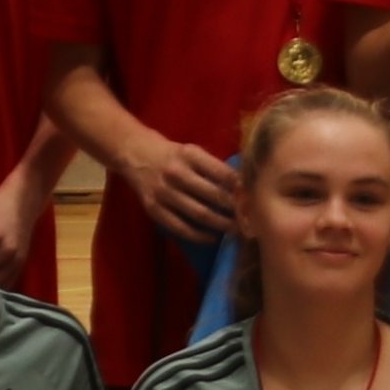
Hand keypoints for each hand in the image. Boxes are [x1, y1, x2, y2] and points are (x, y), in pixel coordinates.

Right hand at [116, 133, 239, 244]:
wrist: (135, 154)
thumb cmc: (172, 155)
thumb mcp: (193, 152)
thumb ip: (214, 168)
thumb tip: (243, 188)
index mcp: (190, 155)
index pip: (223, 173)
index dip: (241, 188)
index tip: (255, 199)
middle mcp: (176, 173)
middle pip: (213, 195)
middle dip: (235, 210)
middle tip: (251, 220)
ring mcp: (163, 192)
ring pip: (199, 213)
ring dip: (221, 224)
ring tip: (236, 230)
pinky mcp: (153, 209)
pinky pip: (180, 227)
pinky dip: (199, 235)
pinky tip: (212, 237)